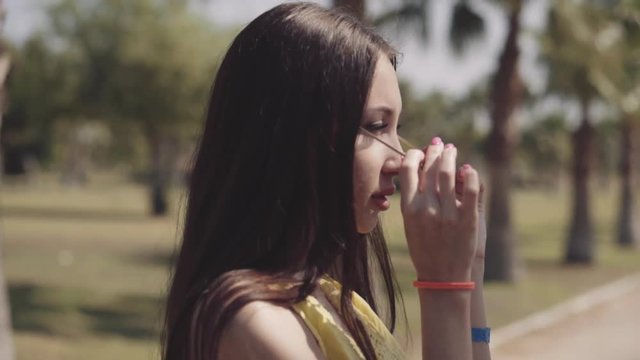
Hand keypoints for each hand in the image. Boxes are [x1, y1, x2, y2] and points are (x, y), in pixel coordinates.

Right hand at [399, 139, 480, 281]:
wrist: (442, 277)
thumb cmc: (425, 250)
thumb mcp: (411, 224)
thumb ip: (414, 199)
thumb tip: (420, 172)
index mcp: (410, 208)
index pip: (409, 170)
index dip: (414, 155)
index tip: (420, 152)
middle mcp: (427, 208)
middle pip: (431, 168)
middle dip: (435, 152)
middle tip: (440, 146)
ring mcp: (448, 213)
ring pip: (450, 173)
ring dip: (451, 157)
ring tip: (452, 151)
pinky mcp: (468, 219)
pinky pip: (472, 189)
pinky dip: (471, 175)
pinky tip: (469, 170)